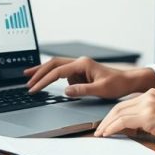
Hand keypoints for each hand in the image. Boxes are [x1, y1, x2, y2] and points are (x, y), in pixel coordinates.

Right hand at [24, 56, 154, 98]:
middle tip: (26, 79)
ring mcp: (80, 67)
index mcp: (82, 64)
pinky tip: (49, 83)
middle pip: (53, 64)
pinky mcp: (81, 72)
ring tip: (32, 80)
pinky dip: (55, 78)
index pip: (57, 72)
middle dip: (39, 71)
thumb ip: (82, 90)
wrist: (128, 81)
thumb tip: (65, 91)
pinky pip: (64, 74)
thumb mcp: (100, 90)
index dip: (44, 80)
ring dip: (45, 74)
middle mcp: (79, 62)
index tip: (34, 88)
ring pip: (57, 67)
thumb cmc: (117, 84)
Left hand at [94, 89, 154, 147]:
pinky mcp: (148, 116)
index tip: (106, 124)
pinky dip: (112, 128)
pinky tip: (108, 134)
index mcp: (152, 94)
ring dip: (106, 125)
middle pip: (118, 107)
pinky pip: (123, 121)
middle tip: (98, 130)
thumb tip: (128, 128)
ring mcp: (148, 105)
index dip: (113, 115)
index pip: (125, 104)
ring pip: (118, 113)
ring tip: (100, 134)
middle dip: (106, 120)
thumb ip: (145, 118)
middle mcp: (148, 96)